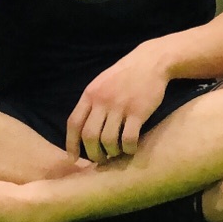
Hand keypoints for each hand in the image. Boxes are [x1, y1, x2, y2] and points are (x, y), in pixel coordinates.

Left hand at [65, 43, 174, 162]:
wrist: (151, 61)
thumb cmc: (125, 74)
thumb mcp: (101, 83)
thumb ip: (91, 102)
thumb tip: (81, 128)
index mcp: (90, 94)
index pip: (73, 123)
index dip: (71, 144)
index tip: (73, 158)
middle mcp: (102, 100)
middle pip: (89, 136)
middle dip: (93, 153)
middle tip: (99, 159)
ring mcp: (120, 106)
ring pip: (108, 140)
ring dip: (111, 152)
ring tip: (116, 153)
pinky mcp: (138, 111)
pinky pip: (128, 138)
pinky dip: (128, 148)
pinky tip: (131, 148)